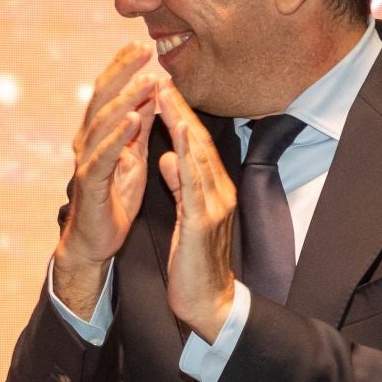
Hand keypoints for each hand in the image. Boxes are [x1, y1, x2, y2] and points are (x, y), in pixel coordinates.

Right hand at [52, 44, 159, 315]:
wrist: (95, 241)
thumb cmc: (114, 198)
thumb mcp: (133, 155)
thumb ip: (140, 125)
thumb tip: (153, 92)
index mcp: (98, 133)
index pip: (109, 92)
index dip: (123, 67)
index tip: (142, 44)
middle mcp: (87, 141)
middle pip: (102, 98)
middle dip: (123, 72)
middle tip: (144, 48)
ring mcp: (86, 161)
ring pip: (104, 122)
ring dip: (126, 98)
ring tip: (147, 79)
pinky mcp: (91, 183)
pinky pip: (104, 155)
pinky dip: (119, 135)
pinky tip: (134, 118)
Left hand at [156, 79, 237, 341]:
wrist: (208, 303)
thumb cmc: (193, 262)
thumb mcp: (186, 216)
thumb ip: (180, 185)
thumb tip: (169, 157)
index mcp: (212, 190)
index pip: (195, 144)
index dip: (180, 115)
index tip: (164, 88)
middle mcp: (218, 192)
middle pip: (198, 142)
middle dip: (180, 109)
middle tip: (164, 77)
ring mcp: (214, 206)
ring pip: (198, 156)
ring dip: (181, 123)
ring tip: (166, 96)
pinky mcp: (203, 223)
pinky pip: (193, 185)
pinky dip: (184, 160)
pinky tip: (174, 141)